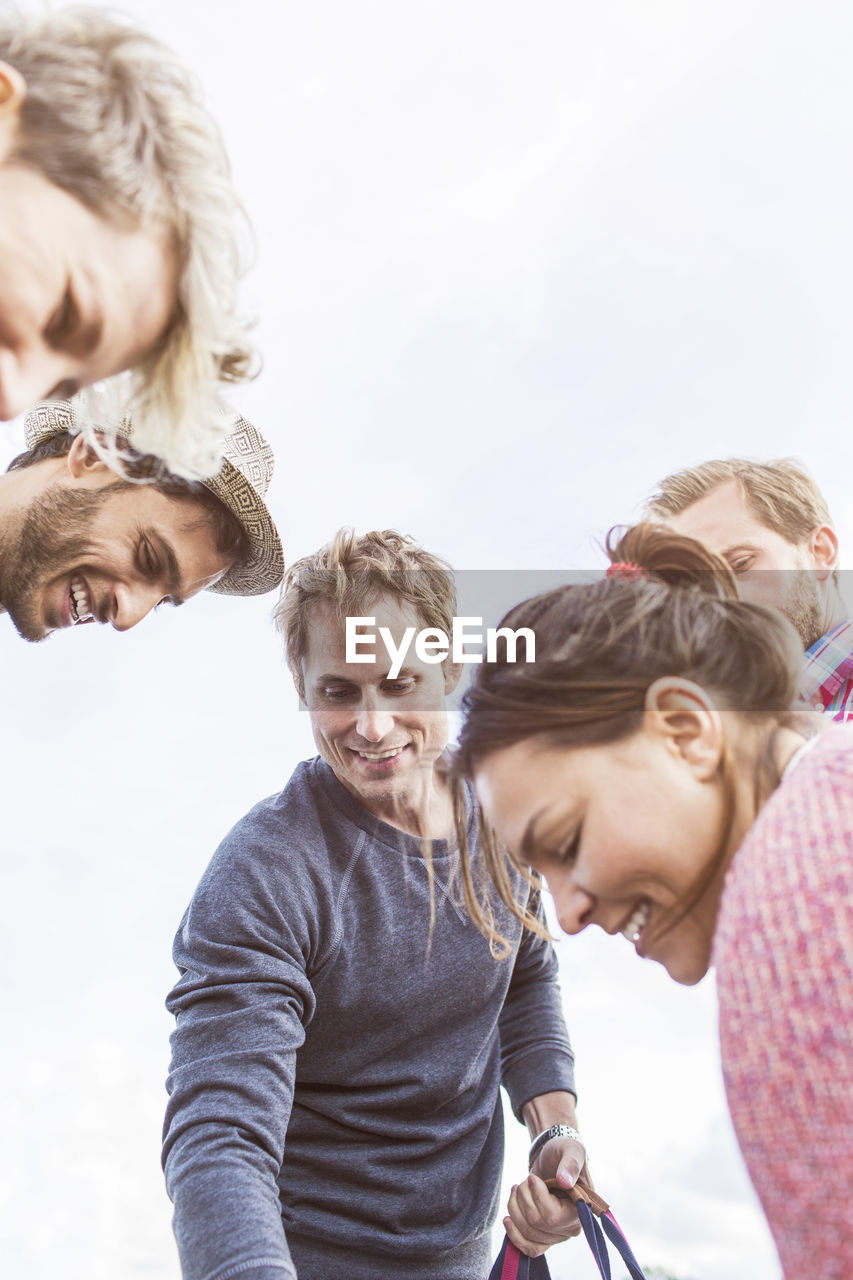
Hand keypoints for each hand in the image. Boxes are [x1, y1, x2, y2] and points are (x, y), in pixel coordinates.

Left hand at [504, 1135, 588, 1256]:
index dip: (537, 1199)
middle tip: (525, 1181)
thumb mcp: (571, 1149)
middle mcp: (571, 1226)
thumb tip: (565, 1181)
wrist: (552, 1158)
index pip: (553, 1217)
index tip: (531, 1178)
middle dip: (523, 1198)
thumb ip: (570, 1163)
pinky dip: (514, 1235)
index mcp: (581, 1208)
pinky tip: (508, 1219)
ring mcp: (557, 1234)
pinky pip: (529, 1247)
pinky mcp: (544, 1236)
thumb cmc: (564, 1152)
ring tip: (517, 1189)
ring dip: (515, 1209)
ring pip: (528, 1233)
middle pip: (536, 1224)